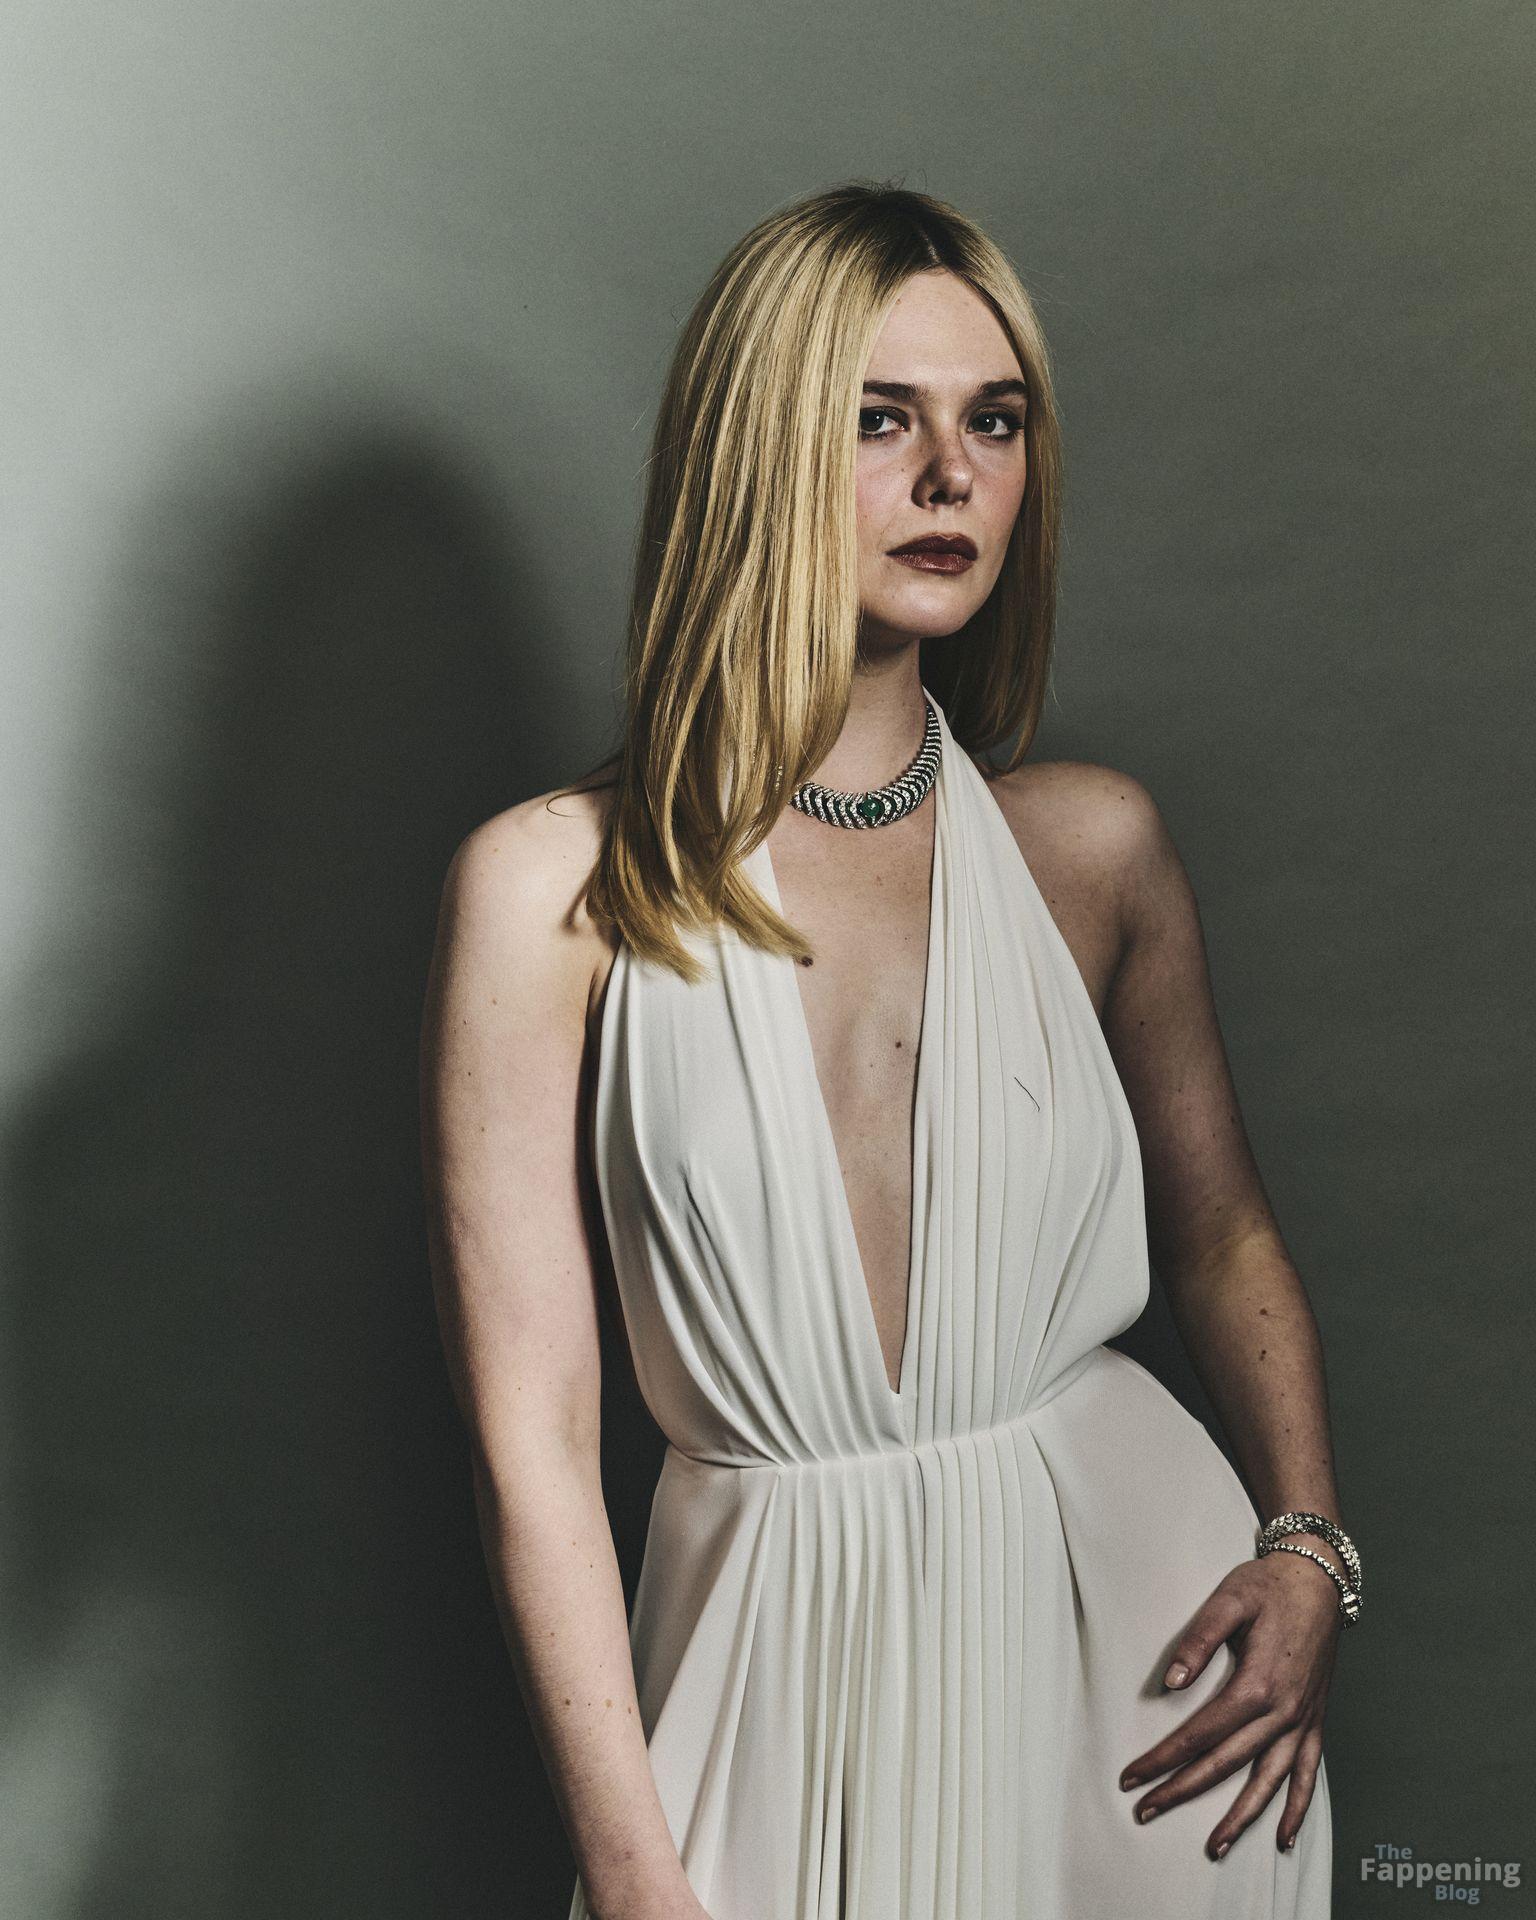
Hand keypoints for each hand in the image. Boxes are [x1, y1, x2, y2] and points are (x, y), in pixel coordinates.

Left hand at [1117, 1548, 1342, 1858]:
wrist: (1319, 1578)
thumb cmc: (1268, 1586)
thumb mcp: (1228, 1600)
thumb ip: (1198, 1640)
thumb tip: (1171, 1682)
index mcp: (1257, 1685)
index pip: (1199, 1735)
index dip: (1163, 1759)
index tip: (1133, 1777)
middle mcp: (1283, 1712)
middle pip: (1226, 1764)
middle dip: (1183, 1791)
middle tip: (1147, 1811)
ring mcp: (1302, 1720)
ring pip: (1269, 1782)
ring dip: (1242, 1817)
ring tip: (1215, 1846)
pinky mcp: (1315, 1720)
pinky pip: (1309, 1775)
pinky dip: (1297, 1808)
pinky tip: (1285, 1837)